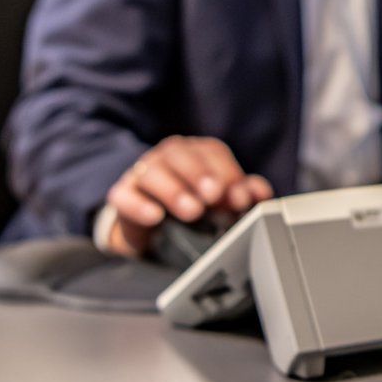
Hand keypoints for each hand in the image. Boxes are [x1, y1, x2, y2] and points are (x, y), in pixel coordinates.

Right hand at [103, 136, 272, 257]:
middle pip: (180, 155)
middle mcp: (168, 157)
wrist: (152, 229)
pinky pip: (124, 195)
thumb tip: (260, 193)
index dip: (227, 173)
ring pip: (152, 172)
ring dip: (173, 190)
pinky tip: (155, 216)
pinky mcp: (122, 195)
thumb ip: (243, 195)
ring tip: (191, 211)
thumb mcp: (221, 202)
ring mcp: (142, 173)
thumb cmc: (193, 206)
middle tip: (213, 197)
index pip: (212, 152)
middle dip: (199, 175)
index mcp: (197, 153)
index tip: (238, 198)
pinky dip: (139, 205)